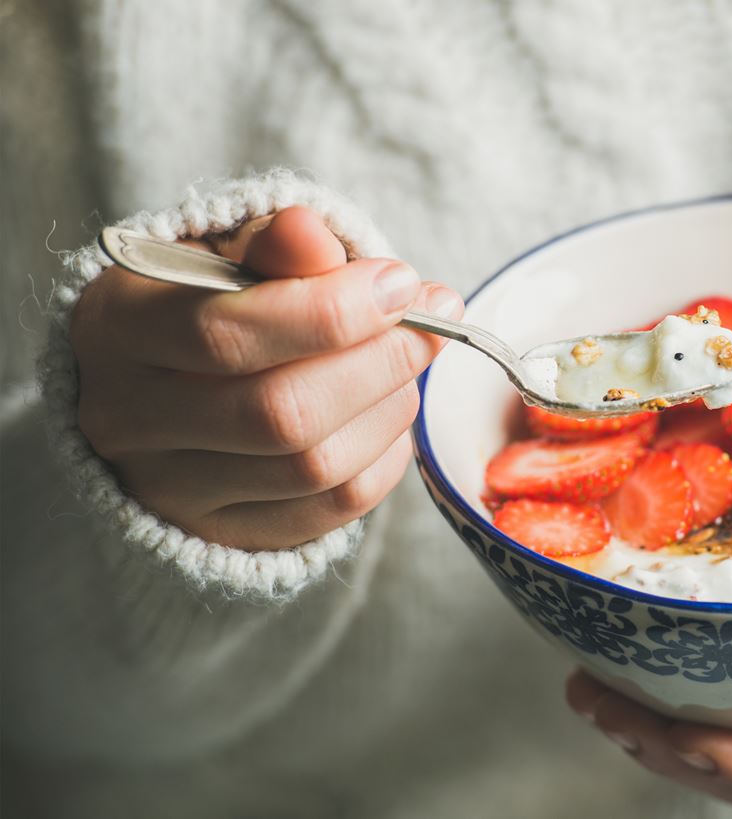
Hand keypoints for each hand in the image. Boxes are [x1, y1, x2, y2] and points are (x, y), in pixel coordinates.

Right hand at [70, 206, 461, 549]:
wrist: (161, 384)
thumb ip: (275, 245)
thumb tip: (315, 234)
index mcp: (116, 329)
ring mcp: (172, 489)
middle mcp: (128, 420)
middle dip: (378, 363)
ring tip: (407, 363)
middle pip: (280, 411)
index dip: (332, 310)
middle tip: (428, 325)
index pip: (226, 333)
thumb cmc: (207, 302)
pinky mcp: (225, 533)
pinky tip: (386, 414)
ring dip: (388, 408)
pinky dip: (384, 456)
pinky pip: (333, 507)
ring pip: (314, 466)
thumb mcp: (228, 254)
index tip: (402, 282)